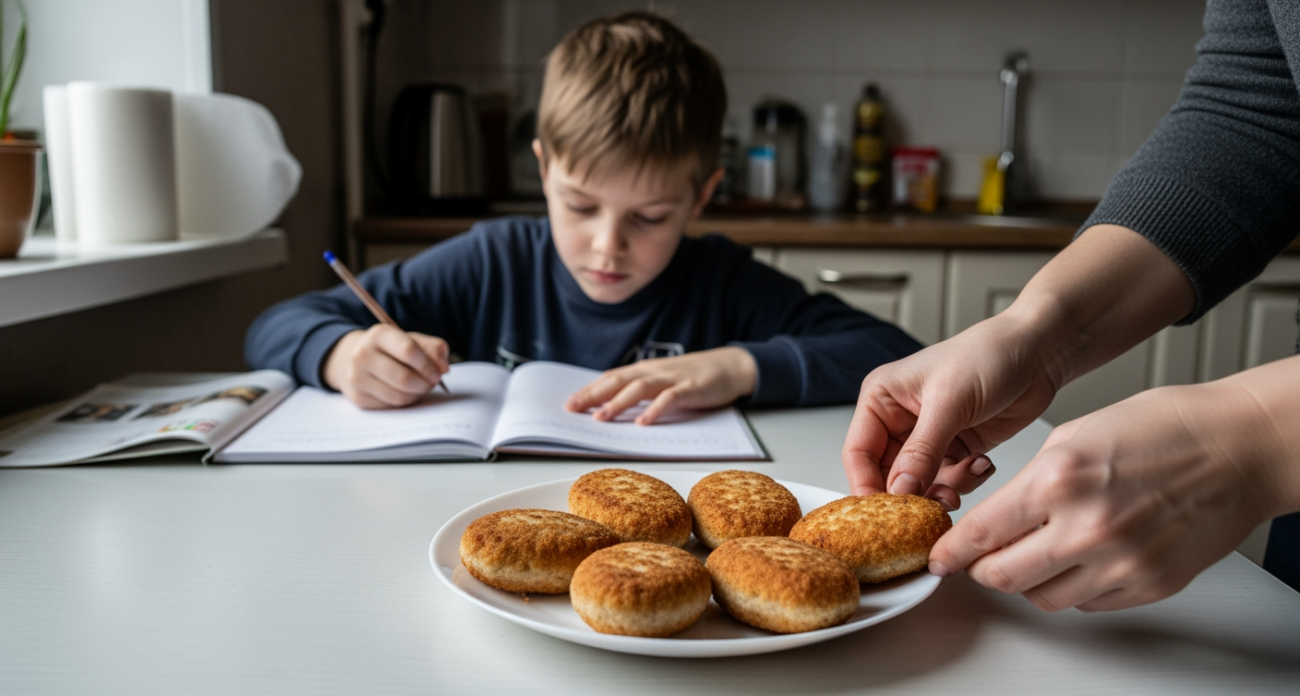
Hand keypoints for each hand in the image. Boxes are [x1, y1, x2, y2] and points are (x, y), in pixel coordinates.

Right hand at [322, 325, 449, 407]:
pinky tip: (406, 392)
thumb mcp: (412, 339)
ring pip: (399, 396)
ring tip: (420, 386)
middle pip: (403, 378)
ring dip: (417, 394)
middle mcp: (363, 355)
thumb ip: (433, 348)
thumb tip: (443, 367)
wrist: (356, 358)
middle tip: (432, 383)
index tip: (438, 373)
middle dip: (425, 384)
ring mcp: (357, 377)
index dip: (428, 365)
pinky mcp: (358, 397)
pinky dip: (404, 401)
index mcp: (379, 335)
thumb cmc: (392, 349)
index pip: (408, 350)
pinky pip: (391, 406)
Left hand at [565, 347, 756, 424]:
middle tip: (573, 409)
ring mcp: (672, 379)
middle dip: (594, 395)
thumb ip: (642, 391)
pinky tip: (643, 422)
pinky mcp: (690, 389)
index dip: (589, 390)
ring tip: (601, 417)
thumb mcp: (664, 381)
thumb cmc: (693, 377)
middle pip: (618, 381)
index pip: (611, 378)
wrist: (730, 366)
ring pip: (639, 388)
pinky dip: (655, 410)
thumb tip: (614, 406)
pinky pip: (670, 399)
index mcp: (645, 370)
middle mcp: (654, 371)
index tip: (569, 403)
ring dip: (618, 402)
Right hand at [842, 311, 1058, 508]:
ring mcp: (928, 437)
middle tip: (934, 504)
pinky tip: (983, 463)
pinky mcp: (956, 449)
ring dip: (944, 488)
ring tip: (968, 474)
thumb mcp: (949, 403)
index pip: (858, 452)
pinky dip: (966, 480)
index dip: (867, 485)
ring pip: (920, 483)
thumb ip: (921, 451)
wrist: (1038, 353)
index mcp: (881, 399)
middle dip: (911, 492)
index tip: (883, 515)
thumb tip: (899, 491)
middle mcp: (899, 419)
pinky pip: (950, 480)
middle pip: (887, 474)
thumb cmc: (987, 356)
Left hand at [930, 365, 1299, 611]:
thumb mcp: (1072, 436)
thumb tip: (996, 519)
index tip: (940, 556)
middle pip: (1004, 577)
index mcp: (1057, 481)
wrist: (1236, 447)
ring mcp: (1121, 562)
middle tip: (980, 560)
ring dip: (1029, 581)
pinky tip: (1079, 559)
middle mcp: (1086, 528)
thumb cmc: (1161, 429)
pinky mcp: (1150, 584)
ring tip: (1035, 554)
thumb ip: (1029, 483)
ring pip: (1045, 598)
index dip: (952, 550)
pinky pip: (1090, 603)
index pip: (982, 534)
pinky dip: (1074, 586)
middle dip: (983, 569)